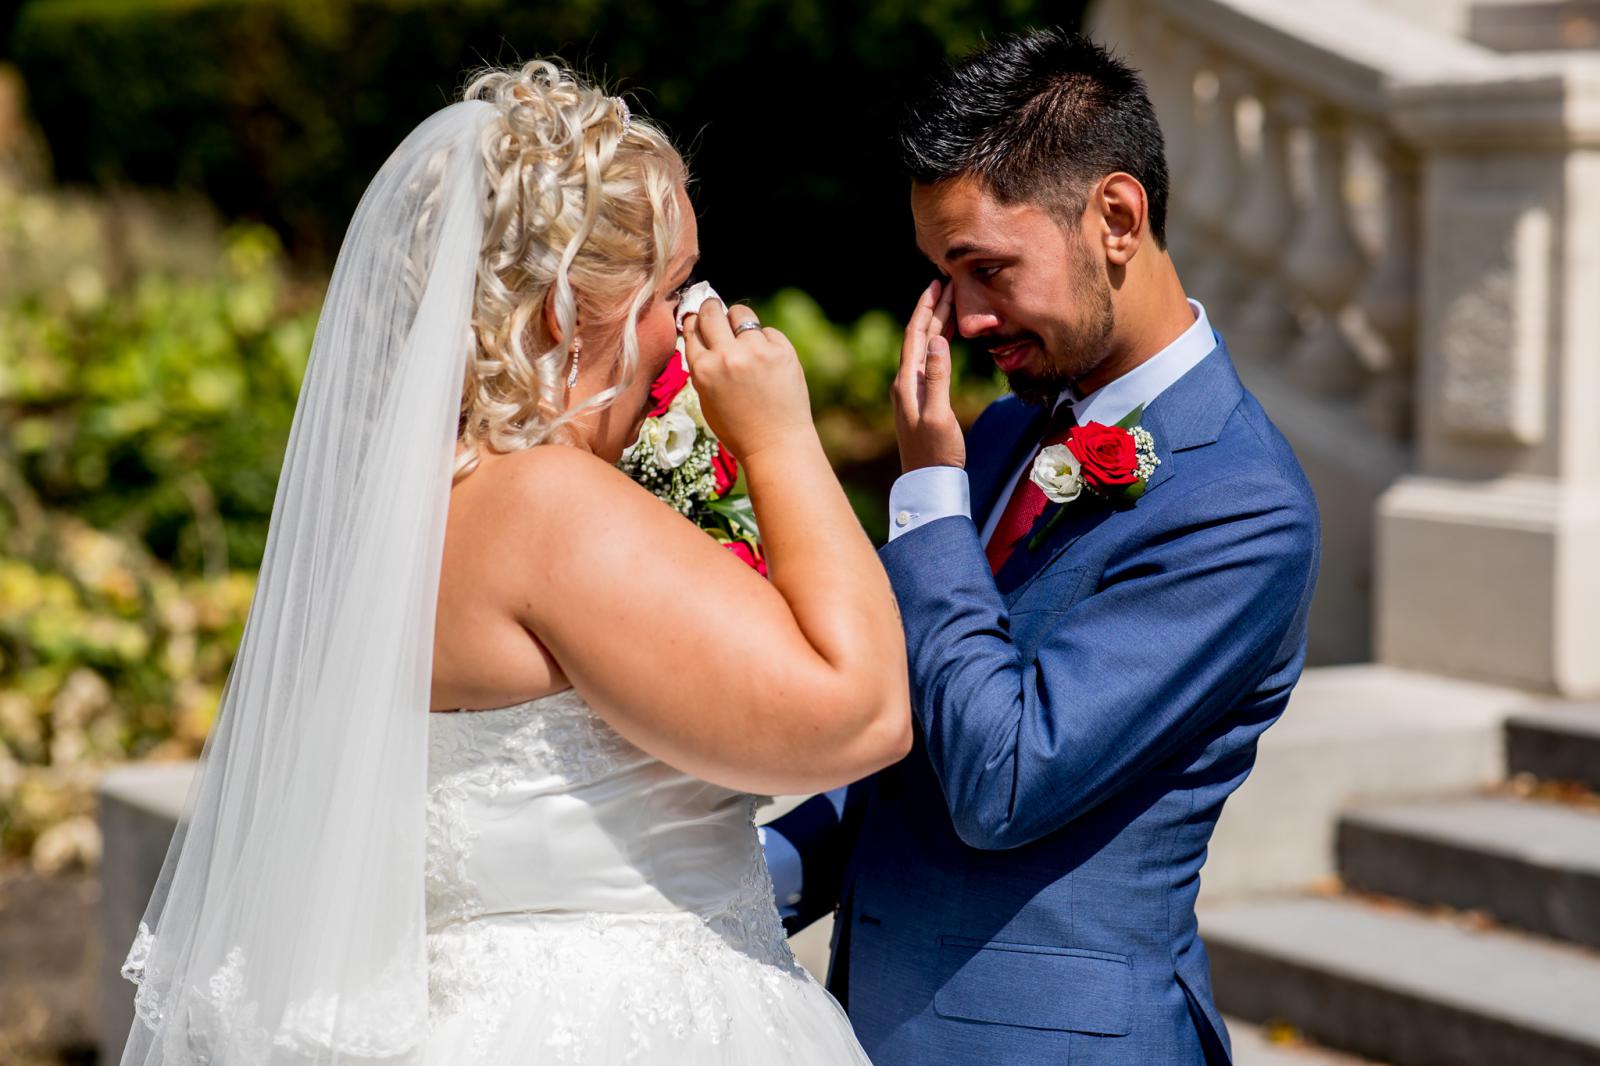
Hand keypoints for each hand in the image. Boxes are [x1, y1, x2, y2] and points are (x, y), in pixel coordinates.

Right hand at [682, 299, 815, 460]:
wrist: (776, 444)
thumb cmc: (738, 427)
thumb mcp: (706, 399)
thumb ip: (702, 366)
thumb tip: (700, 334)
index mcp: (703, 370)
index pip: (692, 328)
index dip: (694, 320)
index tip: (698, 317)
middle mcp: (728, 355)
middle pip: (712, 311)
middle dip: (711, 308)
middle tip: (714, 309)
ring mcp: (757, 351)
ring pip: (742, 314)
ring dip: (739, 322)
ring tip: (744, 337)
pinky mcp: (782, 350)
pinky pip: (767, 331)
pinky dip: (765, 341)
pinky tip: (767, 361)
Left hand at [893, 279, 963, 470]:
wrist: (929, 482)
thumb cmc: (936, 453)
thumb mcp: (939, 414)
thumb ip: (938, 376)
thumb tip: (938, 339)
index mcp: (907, 382)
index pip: (915, 335)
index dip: (926, 308)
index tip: (938, 284)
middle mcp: (906, 383)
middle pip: (918, 337)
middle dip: (933, 310)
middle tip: (948, 285)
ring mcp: (913, 392)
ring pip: (924, 348)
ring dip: (936, 325)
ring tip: (950, 304)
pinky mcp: (922, 400)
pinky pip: (929, 362)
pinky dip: (938, 345)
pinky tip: (945, 340)